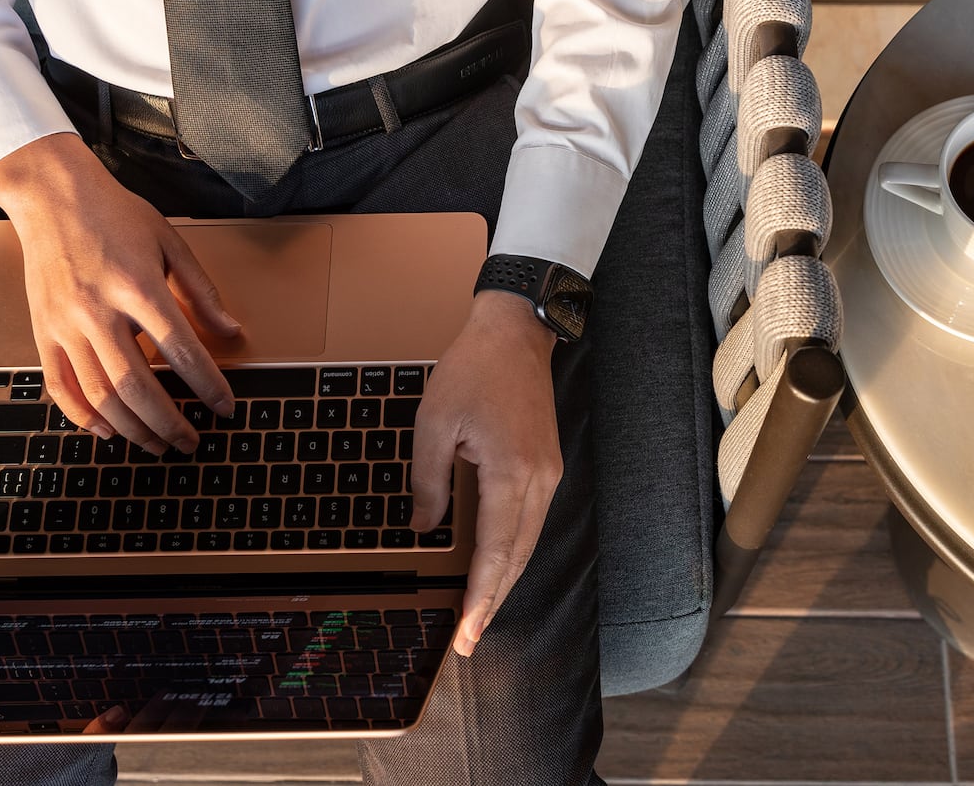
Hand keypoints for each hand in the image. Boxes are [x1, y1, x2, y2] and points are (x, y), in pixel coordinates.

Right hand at [0, 133, 240, 454]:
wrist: (52, 195)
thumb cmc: (116, 215)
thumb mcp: (170, 242)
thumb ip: (201, 292)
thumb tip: (232, 332)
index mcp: (137, 286)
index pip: (181, 350)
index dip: (207, 386)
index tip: (225, 408)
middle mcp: (98, 310)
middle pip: (137, 386)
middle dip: (170, 423)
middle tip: (192, 442)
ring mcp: (64, 324)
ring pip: (99, 395)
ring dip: (132, 429)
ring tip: (158, 444)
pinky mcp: (41, 332)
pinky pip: (59, 387)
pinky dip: (83, 417)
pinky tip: (109, 431)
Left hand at [408, 289, 560, 656]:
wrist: (515, 334)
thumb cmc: (473, 371)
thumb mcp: (433, 424)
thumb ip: (428, 483)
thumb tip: (424, 529)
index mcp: (511, 472)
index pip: (496, 552)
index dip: (480, 597)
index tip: (467, 632)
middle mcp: (539, 481)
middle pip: (518, 558)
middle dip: (494, 602)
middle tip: (469, 640)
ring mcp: (549, 475)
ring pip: (528, 544)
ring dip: (505, 581)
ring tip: (479, 614)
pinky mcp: (548, 468)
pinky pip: (531, 523)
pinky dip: (513, 553)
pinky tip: (496, 568)